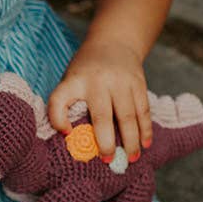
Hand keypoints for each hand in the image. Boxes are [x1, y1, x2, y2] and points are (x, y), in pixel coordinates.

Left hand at [47, 39, 151, 162]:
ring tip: (131, 159)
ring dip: (131, 141)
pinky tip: (145, 144)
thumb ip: (70, 104)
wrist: (113, 41)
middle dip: (105, 141)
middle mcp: (98, 81)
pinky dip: (145, 129)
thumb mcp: (71, 79)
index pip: (59, 99)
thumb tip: (73, 139)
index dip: (57, 118)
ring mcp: (120, 82)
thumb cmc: (86, 70)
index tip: (65, 134)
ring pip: (127, 116)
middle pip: (102, 116)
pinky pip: (143, 110)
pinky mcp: (138, 83)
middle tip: (107, 160)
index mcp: (74, 81)